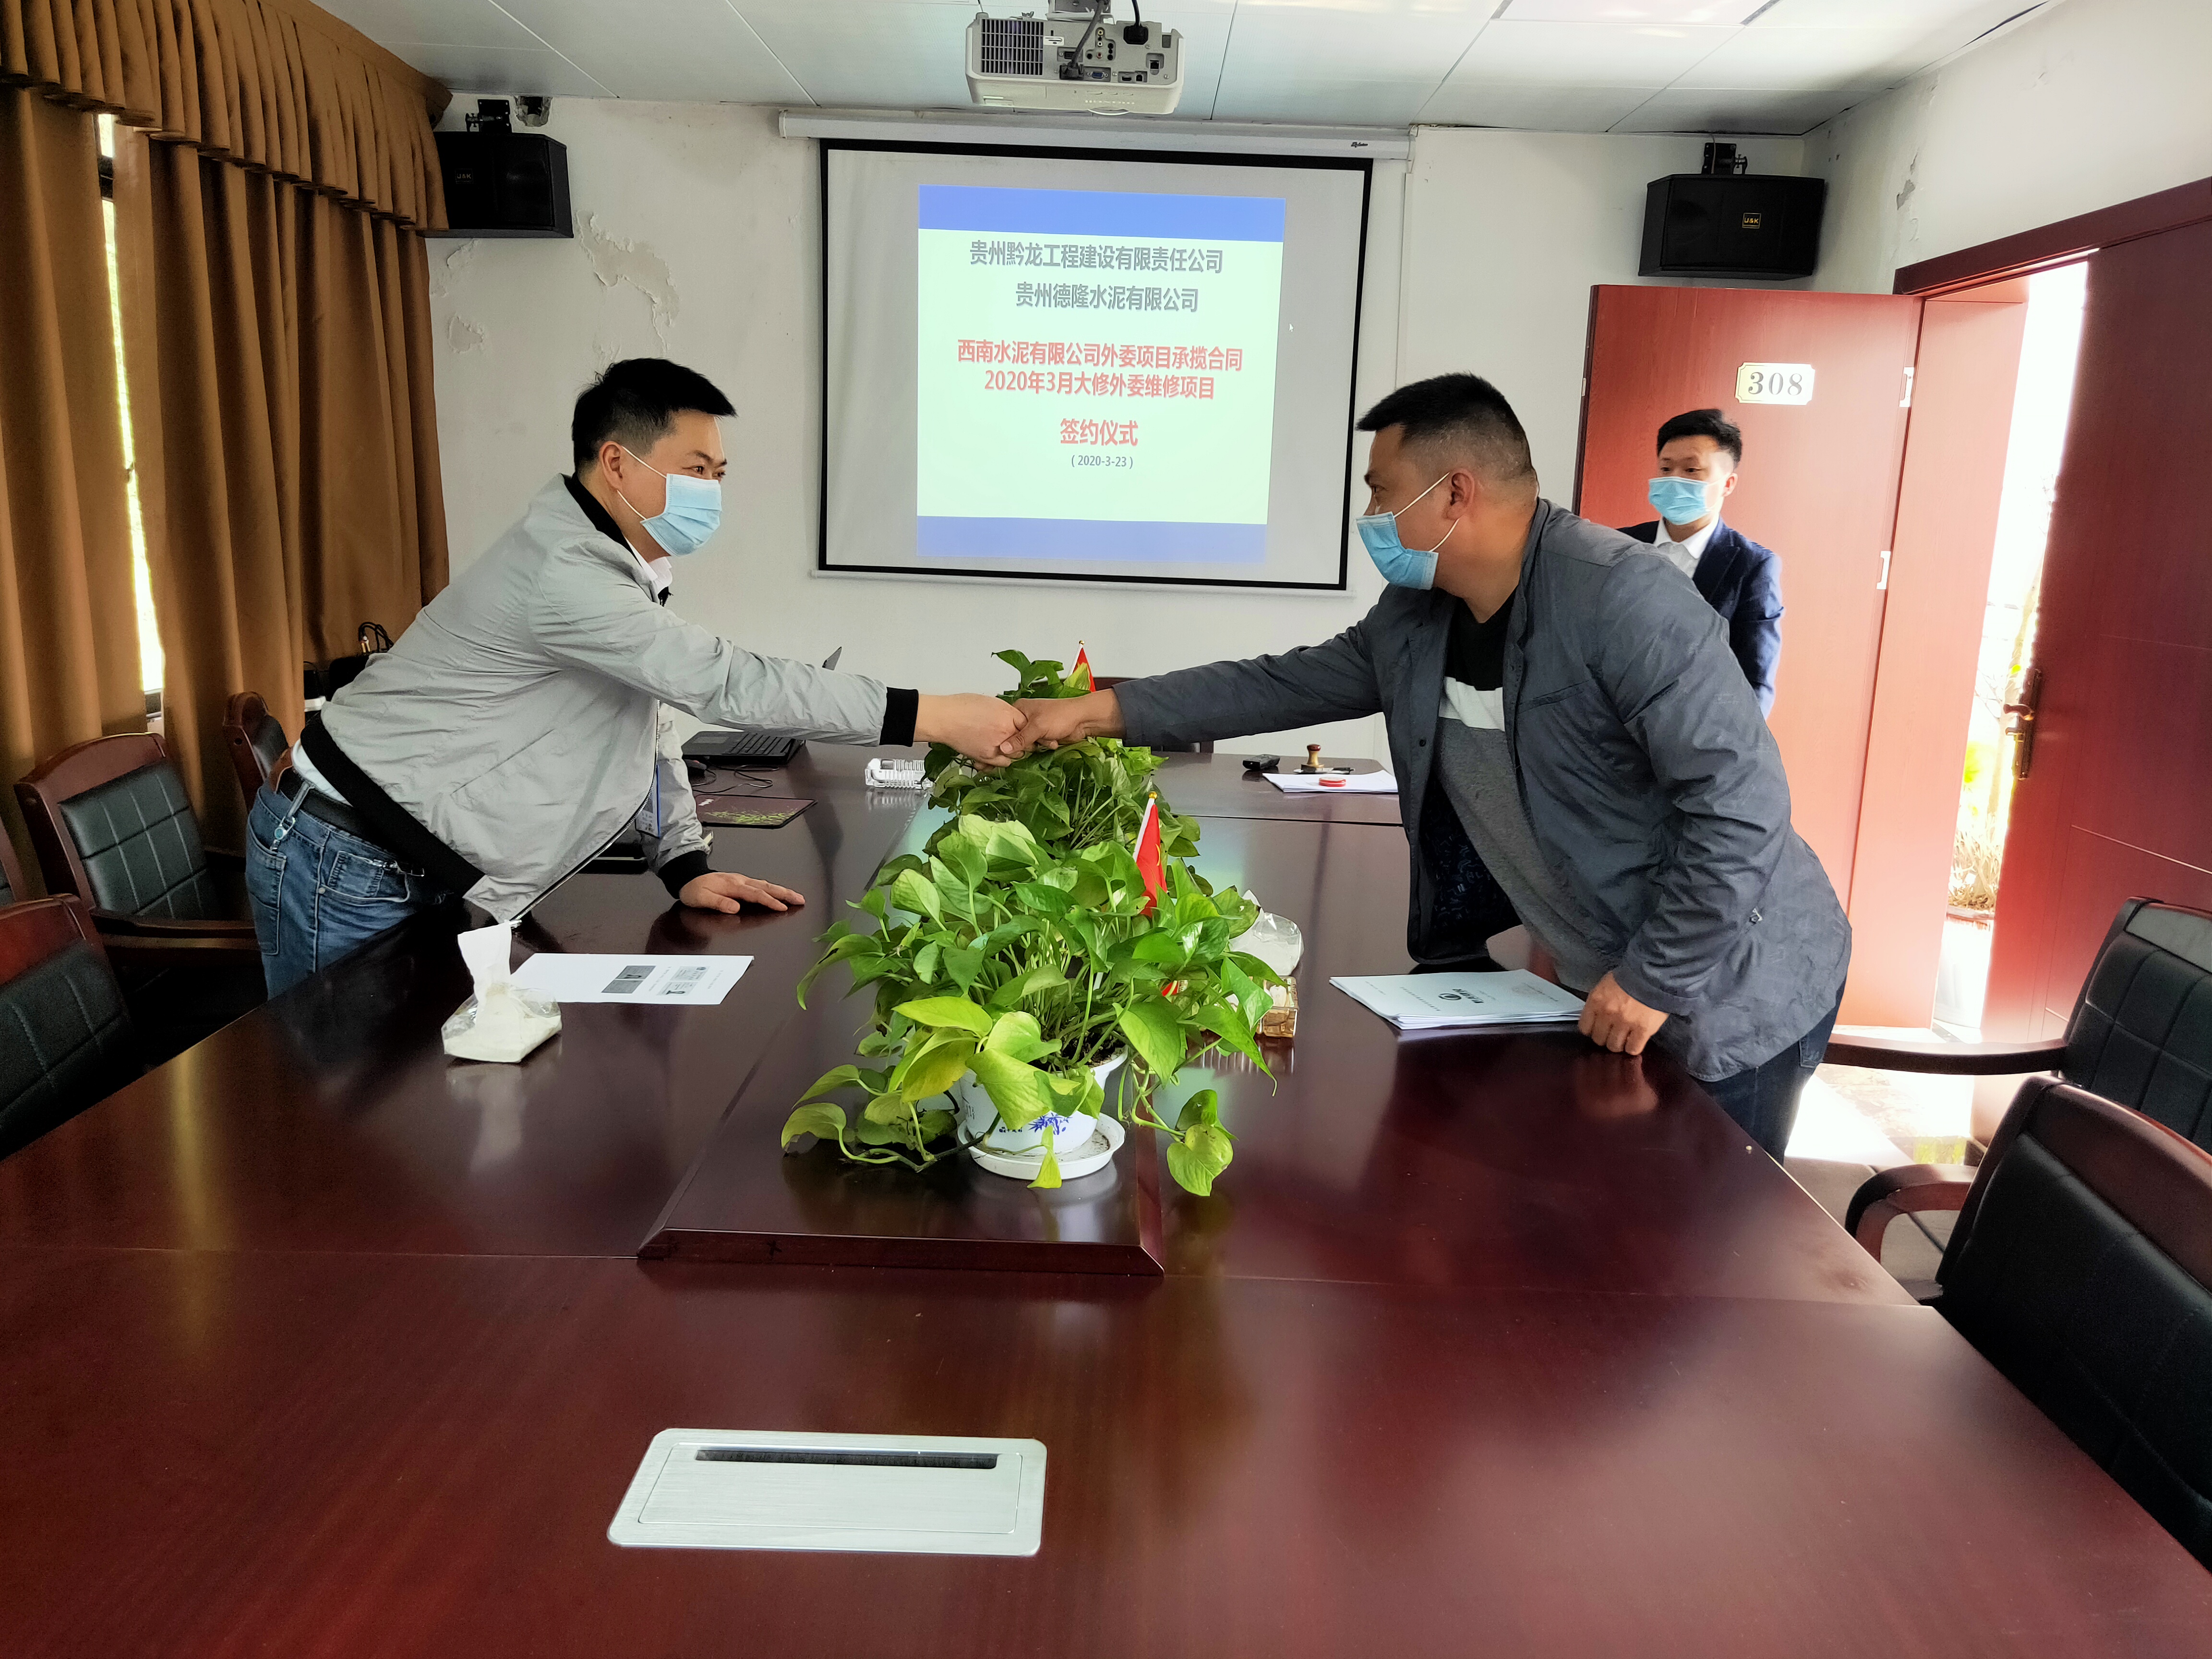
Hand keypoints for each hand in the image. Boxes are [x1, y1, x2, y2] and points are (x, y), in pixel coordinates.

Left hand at [679, 872, 804, 913]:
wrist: (688, 876)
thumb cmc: (694, 890)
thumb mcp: (701, 898)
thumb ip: (719, 902)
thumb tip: (736, 908)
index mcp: (733, 885)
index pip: (755, 894)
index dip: (770, 901)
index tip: (783, 908)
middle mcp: (740, 881)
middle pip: (766, 887)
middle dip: (785, 893)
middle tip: (800, 900)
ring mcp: (742, 880)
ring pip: (766, 885)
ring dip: (782, 890)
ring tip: (796, 897)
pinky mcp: (741, 882)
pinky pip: (761, 885)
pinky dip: (773, 888)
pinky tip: (779, 892)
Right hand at [916, 693, 1026, 766]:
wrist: (944, 718)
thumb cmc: (962, 707)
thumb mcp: (990, 702)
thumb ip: (1005, 712)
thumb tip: (1012, 719)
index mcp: (1007, 714)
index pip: (1027, 724)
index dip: (1026, 727)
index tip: (1025, 729)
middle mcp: (1005, 731)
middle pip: (1026, 742)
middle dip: (1024, 741)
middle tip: (1018, 740)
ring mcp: (997, 745)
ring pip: (1016, 755)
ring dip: (1014, 752)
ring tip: (1007, 747)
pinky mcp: (987, 757)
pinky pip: (1003, 763)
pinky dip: (1002, 760)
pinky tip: (998, 753)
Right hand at [1013, 689, 1122, 751]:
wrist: (1083, 719)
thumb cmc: (1062, 715)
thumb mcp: (1037, 727)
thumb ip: (1019, 739)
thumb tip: (1003, 748)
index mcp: (1019, 709)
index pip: (1004, 726)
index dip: (1007, 737)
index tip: (1012, 745)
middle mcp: (1025, 717)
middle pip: (1015, 737)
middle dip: (1026, 742)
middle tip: (1036, 740)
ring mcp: (1034, 726)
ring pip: (1026, 743)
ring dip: (1037, 745)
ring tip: (1047, 739)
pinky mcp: (1042, 735)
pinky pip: (1037, 745)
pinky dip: (1044, 746)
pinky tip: (1052, 742)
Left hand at [1578, 970, 1667, 1054]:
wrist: (1654, 975)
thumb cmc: (1630, 977)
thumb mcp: (1606, 985)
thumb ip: (1599, 1001)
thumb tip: (1595, 1016)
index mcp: (1596, 1001)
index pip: (1585, 1027)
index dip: (1592, 1030)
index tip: (1598, 1028)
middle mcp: (1607, 1014)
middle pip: (1599, 1039)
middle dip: (1605, 1037)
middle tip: (1613, 1033)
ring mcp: (1625, 1023)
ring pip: (1614, 1046)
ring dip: (1619, 1044)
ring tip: (1625, 1038)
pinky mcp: (1642, 1030)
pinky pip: (1632, 1048)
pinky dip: (1633, 1048)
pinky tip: (1635, 1041)